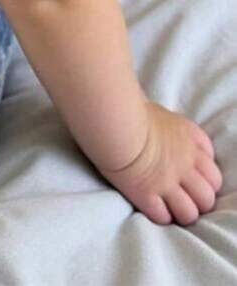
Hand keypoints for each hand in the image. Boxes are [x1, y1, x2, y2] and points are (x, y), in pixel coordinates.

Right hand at [95, 100, 222, 224]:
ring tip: (173, 209)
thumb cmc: (133, 111)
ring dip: (182, 213)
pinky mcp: (146, 194)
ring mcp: (167, 182)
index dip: (206, 180)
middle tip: (187, 198)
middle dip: (199, 201)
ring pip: (189, 213)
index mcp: (190, 142)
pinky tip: (154, 208)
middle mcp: (184, 165)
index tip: (194, 179)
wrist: (115, 121)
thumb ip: (174, 130)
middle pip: (207, 196)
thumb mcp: (163, 114)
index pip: (212, 172)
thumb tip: (169, 133)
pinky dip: (161, 216)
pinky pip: (163, 217)